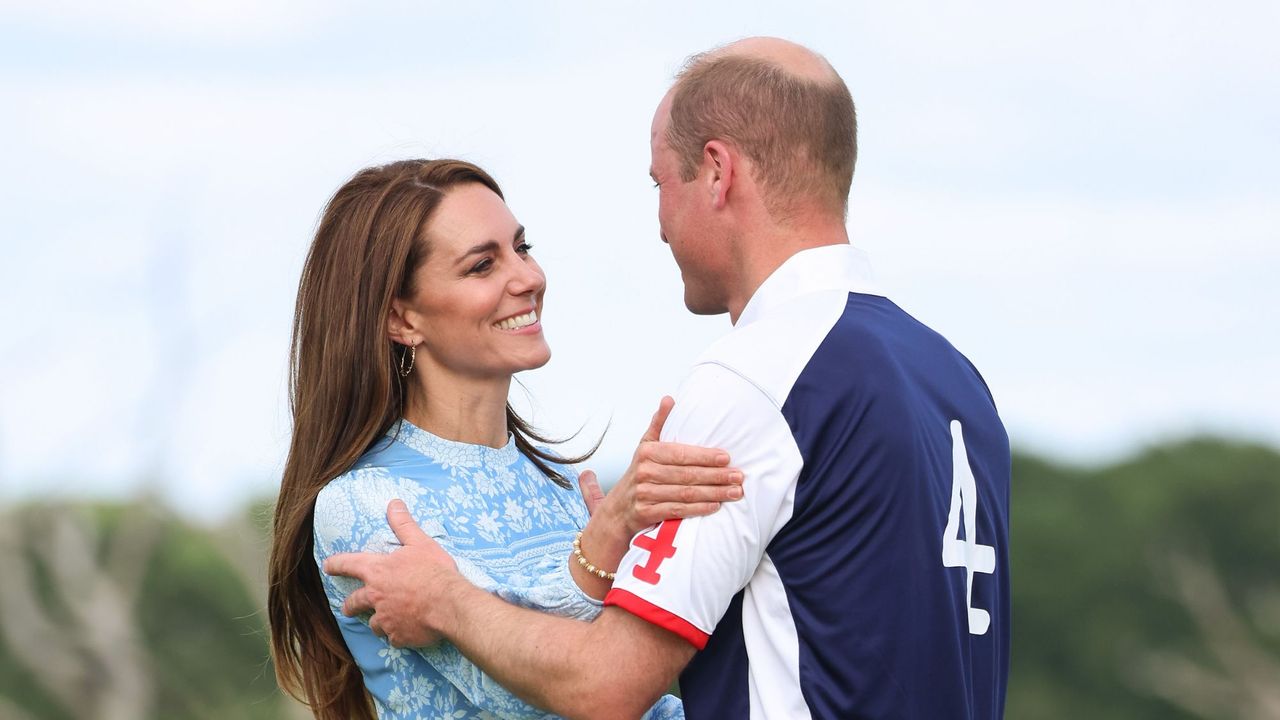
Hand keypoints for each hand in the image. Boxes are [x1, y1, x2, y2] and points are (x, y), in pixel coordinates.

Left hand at [323, 499, 461, 647]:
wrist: (449, 604)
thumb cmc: (434, 571)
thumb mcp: (420, 543)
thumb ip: (404, 525)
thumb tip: (394, 503)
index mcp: (378, 571)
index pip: (349, 564)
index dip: (336, 564)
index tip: (327, 566)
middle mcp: (376, 596)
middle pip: (354, 602)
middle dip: (350, 605)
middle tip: (348, 608)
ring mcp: (386, 618)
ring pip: (374, 623)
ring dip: (377, 621)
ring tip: (384, 622)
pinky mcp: (397, 636)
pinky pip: (393, 637)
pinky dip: (397, 634)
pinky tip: (405, 632)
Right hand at [592, 396, 741, 537]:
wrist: (617, 509)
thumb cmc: (639, 473)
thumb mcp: (645, 446)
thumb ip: (659, 423)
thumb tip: (669, 399)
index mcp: (647, 452)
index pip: (681, 453)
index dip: (705, 456)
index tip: (727, 457)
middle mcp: (645, 472)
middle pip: (687, 474)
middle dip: (716, 476)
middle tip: (738, 476)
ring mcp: (645, 493)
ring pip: (686, 493)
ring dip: (714, 493)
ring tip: (734, 492)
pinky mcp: (647, 513)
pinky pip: (678, 510)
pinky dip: (698, 509)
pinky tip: (715, 505)